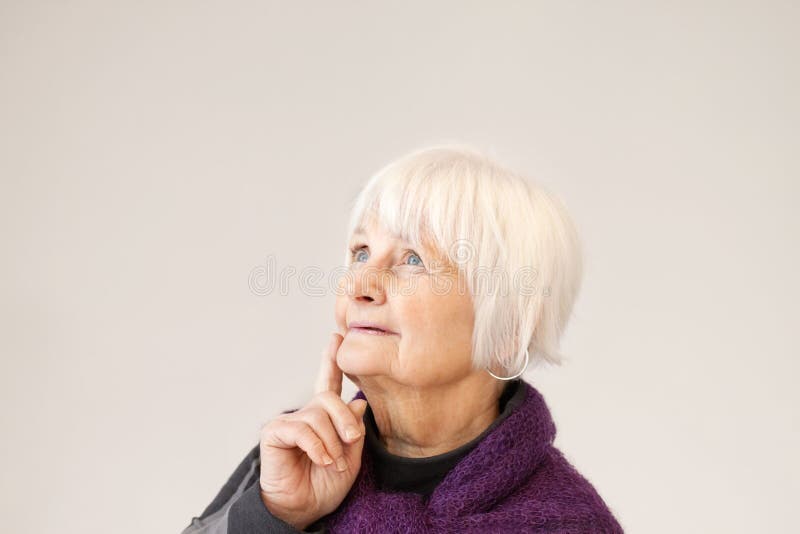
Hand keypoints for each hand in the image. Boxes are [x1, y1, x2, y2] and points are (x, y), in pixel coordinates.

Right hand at [258, 333, 367, 529]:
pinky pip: (302, 429)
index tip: (337, 338)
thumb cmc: (324, 486)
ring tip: (332, 462)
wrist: (301, 510)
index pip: (329, 384)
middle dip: (345, 419)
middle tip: (352, 440)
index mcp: (324, 419)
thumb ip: (354, 432)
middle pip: (329, 398)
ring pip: (318, 415)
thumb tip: (358, 404)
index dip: (331, 360)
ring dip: (332, 442)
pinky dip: (316, 446)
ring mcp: (289, 422)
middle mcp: (306, 415)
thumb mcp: (350, 459)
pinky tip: (320, 459)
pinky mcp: (275, 432)